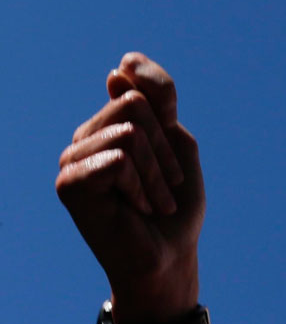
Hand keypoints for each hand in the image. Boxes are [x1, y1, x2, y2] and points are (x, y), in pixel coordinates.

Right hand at [56, 52, 204, 323]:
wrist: (170, 256)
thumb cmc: (175, 205)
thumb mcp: (178, 144)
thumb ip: (158, 103)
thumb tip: (119, 67)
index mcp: (113, 121)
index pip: (136, 77)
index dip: (164, 97)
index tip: (173, 135)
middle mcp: (88, 134)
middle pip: (135, 104)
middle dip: (165, 149)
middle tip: (166, 186)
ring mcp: (74, 158)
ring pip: (129, 131)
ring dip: (157, 173)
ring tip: (154, 201)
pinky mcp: (69, 183)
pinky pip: (118, 159)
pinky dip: (141, 185)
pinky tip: (135, 208)